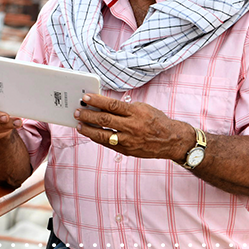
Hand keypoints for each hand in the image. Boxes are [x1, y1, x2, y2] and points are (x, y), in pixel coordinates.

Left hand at [74, 93, 193, 160]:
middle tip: (77, 112)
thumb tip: (103, 105)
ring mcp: (129, 140)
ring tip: (79, 125)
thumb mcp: (142, 108)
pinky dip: (97, 139)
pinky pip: (108, 144)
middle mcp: (132, 126)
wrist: (172, 140)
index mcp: (136, 112)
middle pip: (105, 120)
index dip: (97, 101)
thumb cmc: (155, 120)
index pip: (112, 105)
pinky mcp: (127, 150)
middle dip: (88, 115)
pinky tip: (90, 134)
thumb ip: (124, 108)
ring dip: (88, 130)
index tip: (85, 97)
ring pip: (103, 135)